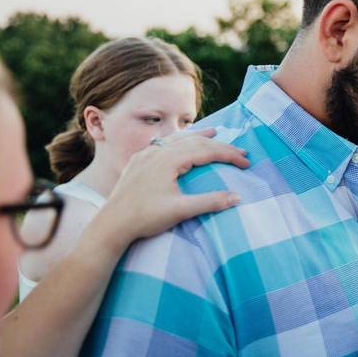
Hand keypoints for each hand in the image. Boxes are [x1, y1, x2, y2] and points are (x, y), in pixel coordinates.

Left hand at [95, 128, 249, 248]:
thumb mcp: (181, 211)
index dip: (229, 155)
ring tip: (214, 132)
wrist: (111, 224)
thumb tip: (237, 197)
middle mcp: (158, 152)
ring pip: (178, 138)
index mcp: (170, 160)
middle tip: (240, 150)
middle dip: (220, 145)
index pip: (207, 151)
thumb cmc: (145, 218)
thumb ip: (210, 202)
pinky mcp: (138, 162)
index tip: (247, 162)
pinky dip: (178, 140)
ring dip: (198, 135)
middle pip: (195, 141)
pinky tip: (179, 142)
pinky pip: (162, 144)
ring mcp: (146, 155)